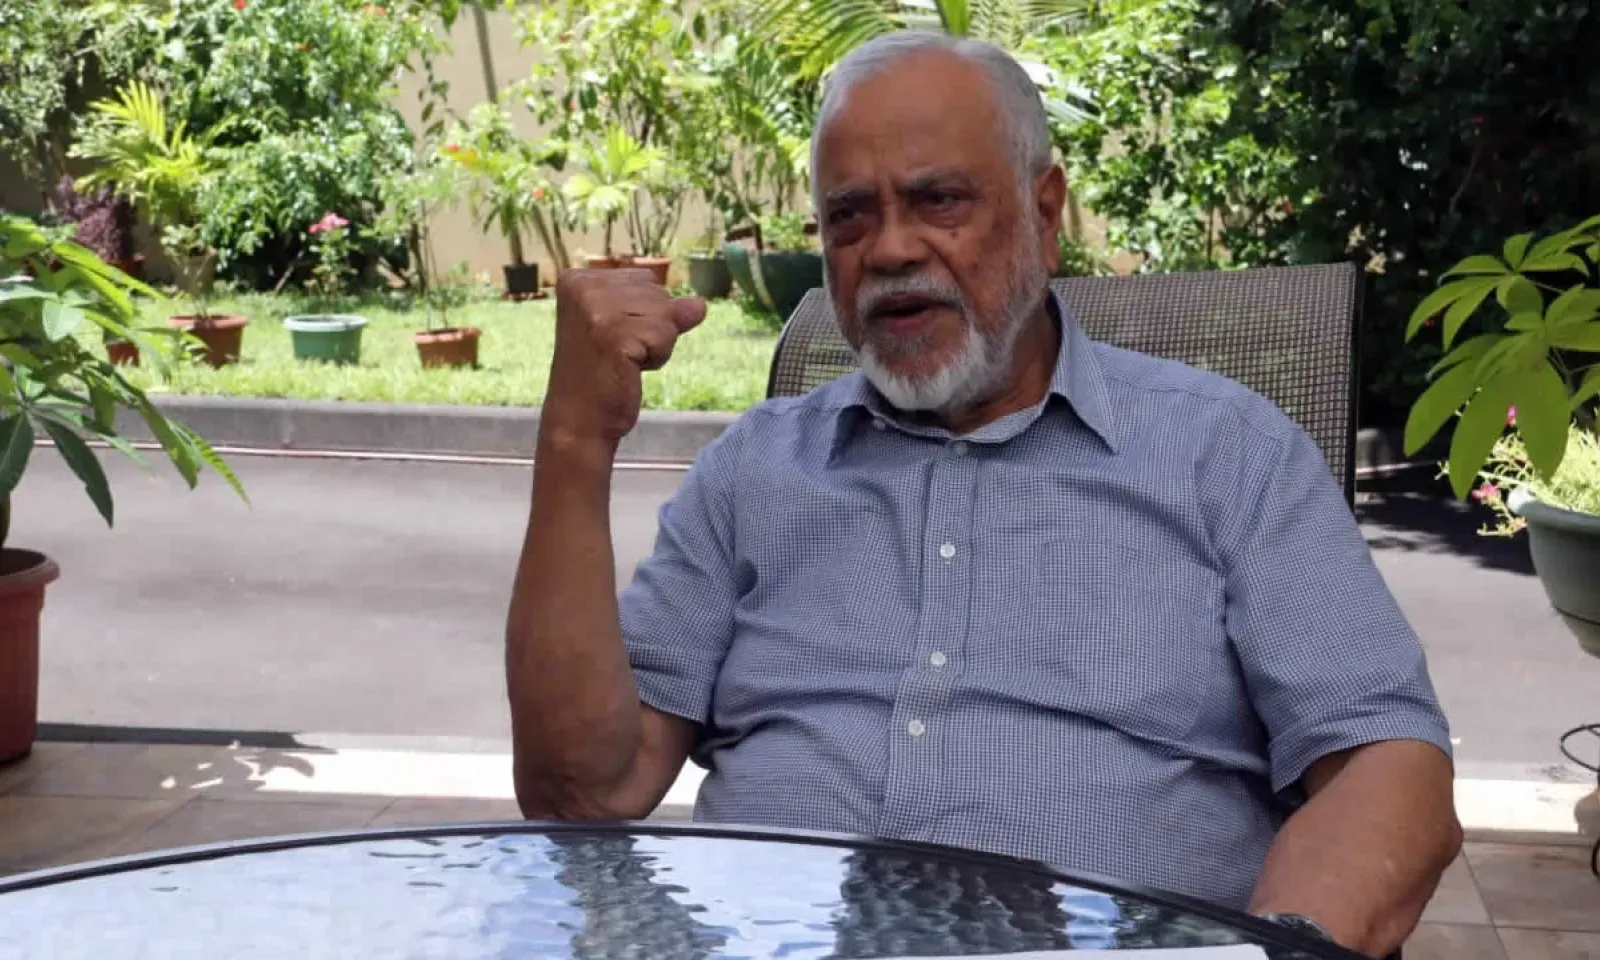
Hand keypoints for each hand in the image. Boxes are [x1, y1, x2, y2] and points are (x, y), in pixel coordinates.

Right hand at [543, 268, 706, 446]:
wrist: (579, 419)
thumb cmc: (602, 373)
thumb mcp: (630, 329)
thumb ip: (664, 310)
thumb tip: (699, 305)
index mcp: (579, 279)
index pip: (645, 279)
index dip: (642, 313)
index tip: (613, 336)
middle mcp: (584, 288)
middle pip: (658, 294)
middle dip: (651, 328)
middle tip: (619, 353)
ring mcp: (597, 310)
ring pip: (666, 314)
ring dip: (656, 344)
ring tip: (624, 361)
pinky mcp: (614, 334)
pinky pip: (666, 335)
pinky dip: (657, 357)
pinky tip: (630, 370)